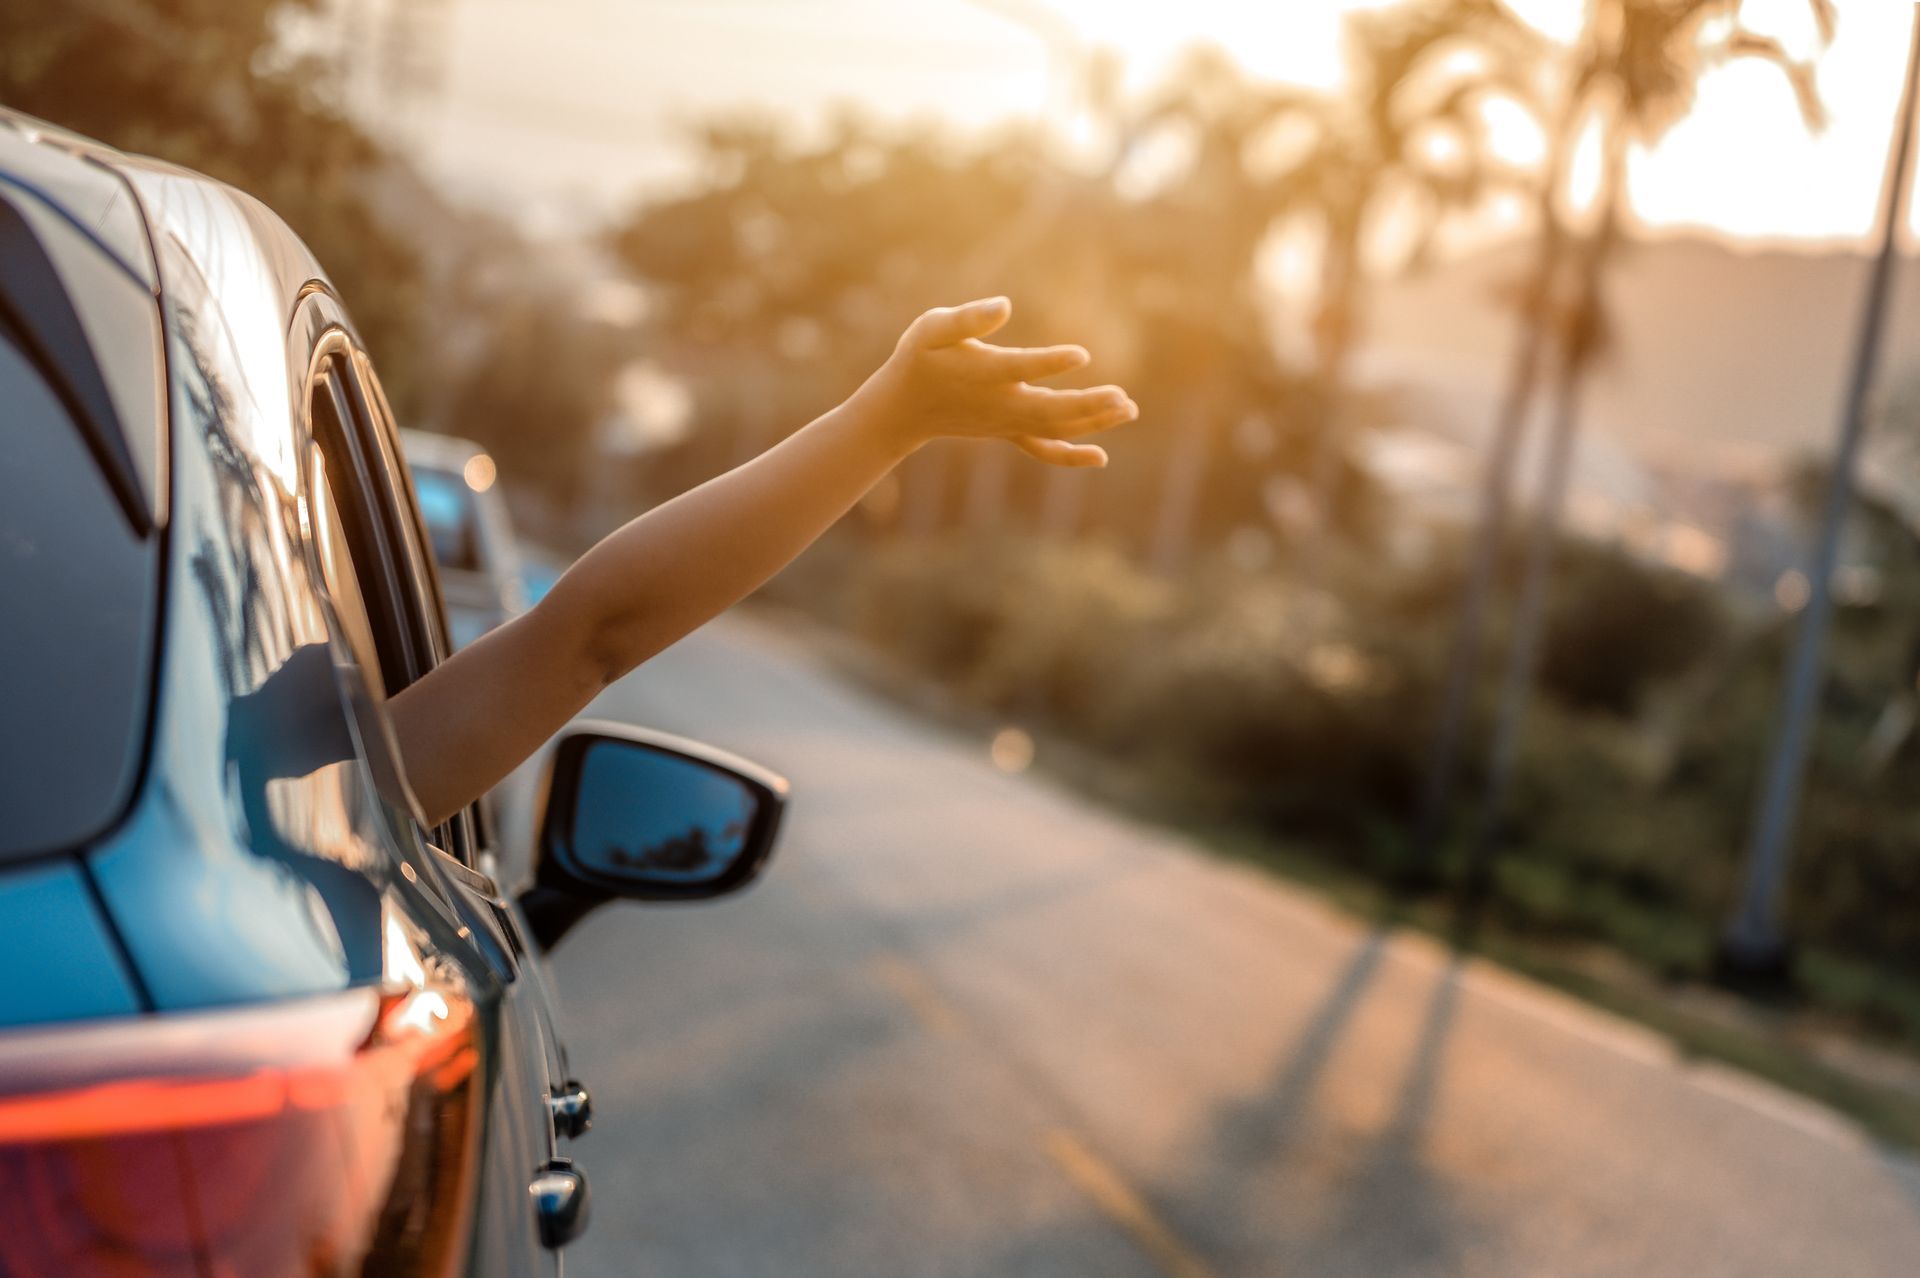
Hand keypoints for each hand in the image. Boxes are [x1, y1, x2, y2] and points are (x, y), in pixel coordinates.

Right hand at [849, 296, 1138, 467]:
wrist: (904, 407)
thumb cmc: (919, 357)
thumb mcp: (932, 328)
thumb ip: (967, 318)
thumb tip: (1004, 306)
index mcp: (983, 372)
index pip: (1020, 368)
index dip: (1050, 363)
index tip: (1082, 354)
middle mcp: (999, 403)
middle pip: (1049, 409)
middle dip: (1088, 405)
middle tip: (1124, 398)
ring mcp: (1006, 422)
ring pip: (1054, 428)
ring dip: (1093, 422)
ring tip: (1129, 409)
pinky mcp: (1009, 431)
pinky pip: (1043, 448)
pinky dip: (1070, 455)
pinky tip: (1100, 458)